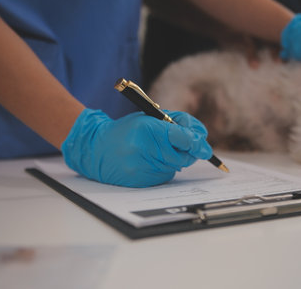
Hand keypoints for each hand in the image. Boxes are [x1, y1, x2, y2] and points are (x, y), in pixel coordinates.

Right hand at [61, 109, 212, 186]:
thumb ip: (176, 125)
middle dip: (186, 150)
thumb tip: (201, 142)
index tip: (204, 146)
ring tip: (154, 149)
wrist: (96, 149)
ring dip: (173, 158)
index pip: (181, 137)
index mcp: (147, 129)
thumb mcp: (149, 119)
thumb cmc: (126, 131)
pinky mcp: (142, 182)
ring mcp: (143, 169)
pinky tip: (149, 161)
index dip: (196, 141)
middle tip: (180, 143)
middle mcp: (145, 150)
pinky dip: (164, 168)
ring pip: (176, 166)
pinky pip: (166, 175)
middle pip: (183, 155)